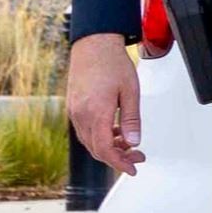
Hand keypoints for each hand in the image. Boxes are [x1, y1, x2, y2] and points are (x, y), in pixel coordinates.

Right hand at [66, 33, 145, 176]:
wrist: (94, 43)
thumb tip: (134, 143)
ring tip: (128, 142)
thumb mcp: (130, 92)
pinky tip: (114, 131)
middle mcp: (81, 114)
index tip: (133, 168)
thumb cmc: (112, 62)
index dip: (119, 163)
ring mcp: (75, 111)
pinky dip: (100, 136)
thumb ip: (132, 120)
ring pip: (90, 141)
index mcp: (96, 112)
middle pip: (96, 149)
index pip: (105, 149)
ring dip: (108, 147)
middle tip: (137, 156)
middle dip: (118, 157)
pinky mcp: (74, 106)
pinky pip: (85, 130)